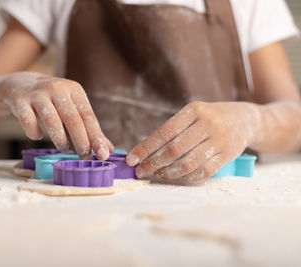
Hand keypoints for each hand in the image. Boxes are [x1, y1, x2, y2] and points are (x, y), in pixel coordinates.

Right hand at [0, 72, 113, 159]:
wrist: (20, 84)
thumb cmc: (52, 101)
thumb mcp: (72, 107)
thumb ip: (88, 128)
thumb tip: (107, 150)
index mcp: (74, 90)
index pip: (88, 115)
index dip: (96, 136)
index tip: (102, 154)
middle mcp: (57, 89)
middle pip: (73, 118)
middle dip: (81, 141)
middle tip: (85, 157)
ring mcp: (38, 94)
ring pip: (51, 119)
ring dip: (60, 138)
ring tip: (64, 149)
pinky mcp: (20, 101)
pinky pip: (27, 120)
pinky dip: (34, 132)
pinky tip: (37, 136)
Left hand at [126, 101, 261, 182]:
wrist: (246, 119)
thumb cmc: (211, 117)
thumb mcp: (193, 114)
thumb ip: (174, 129)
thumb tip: (146, 150)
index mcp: (194, 111)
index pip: (164, 132)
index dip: (146, 147)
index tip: (132, 159)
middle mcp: (207, 124)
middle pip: (174, 149)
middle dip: (153, 162)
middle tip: (140, 171)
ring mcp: (219, 141)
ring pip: (188, 163)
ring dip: (168, 172)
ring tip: (157, 173)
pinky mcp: (227, 156)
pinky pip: (204, 172)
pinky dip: (188, 177)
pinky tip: (178, 176)